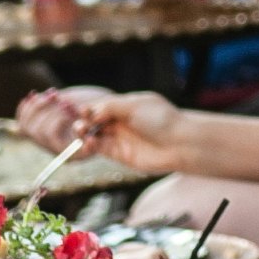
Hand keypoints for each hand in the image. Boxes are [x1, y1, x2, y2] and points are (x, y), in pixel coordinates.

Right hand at [14, 85, 180, 169]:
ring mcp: (119, 137)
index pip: (101, 104)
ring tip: (82, 132)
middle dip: (84, 120)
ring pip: (94, 134)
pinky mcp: (119, 153)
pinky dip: (90, 145)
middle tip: (80, 122)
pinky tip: (89, 143)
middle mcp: (121, 121)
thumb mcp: (134, 106)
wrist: (179, 144)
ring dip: (84, 133)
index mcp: (126, 105)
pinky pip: (100, 148)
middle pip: (94, 119)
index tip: (79, 108)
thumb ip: (110, 107)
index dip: (89, 107)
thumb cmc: (161, 120)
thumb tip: (89, 111)